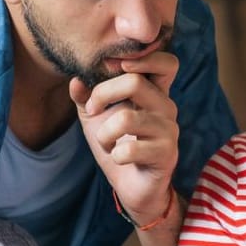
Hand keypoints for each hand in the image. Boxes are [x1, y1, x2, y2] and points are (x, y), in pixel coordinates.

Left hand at [70, 50, 180, 226]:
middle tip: (92, 109)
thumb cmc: (117, 145)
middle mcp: (166, 106)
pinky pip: (128, 149)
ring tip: (106, 143)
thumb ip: (86, 96)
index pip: (166, 62)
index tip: (113, 70)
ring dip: (104, 133)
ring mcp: (169, 130)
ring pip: (126, 118)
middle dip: (102, 94)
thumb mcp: (96, 117)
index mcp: (154, 92)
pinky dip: (114, 155)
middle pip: (134, 82)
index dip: (143, 58)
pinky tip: (118, 159)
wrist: (132, 186)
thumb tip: (76, 80)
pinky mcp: (165, 154)